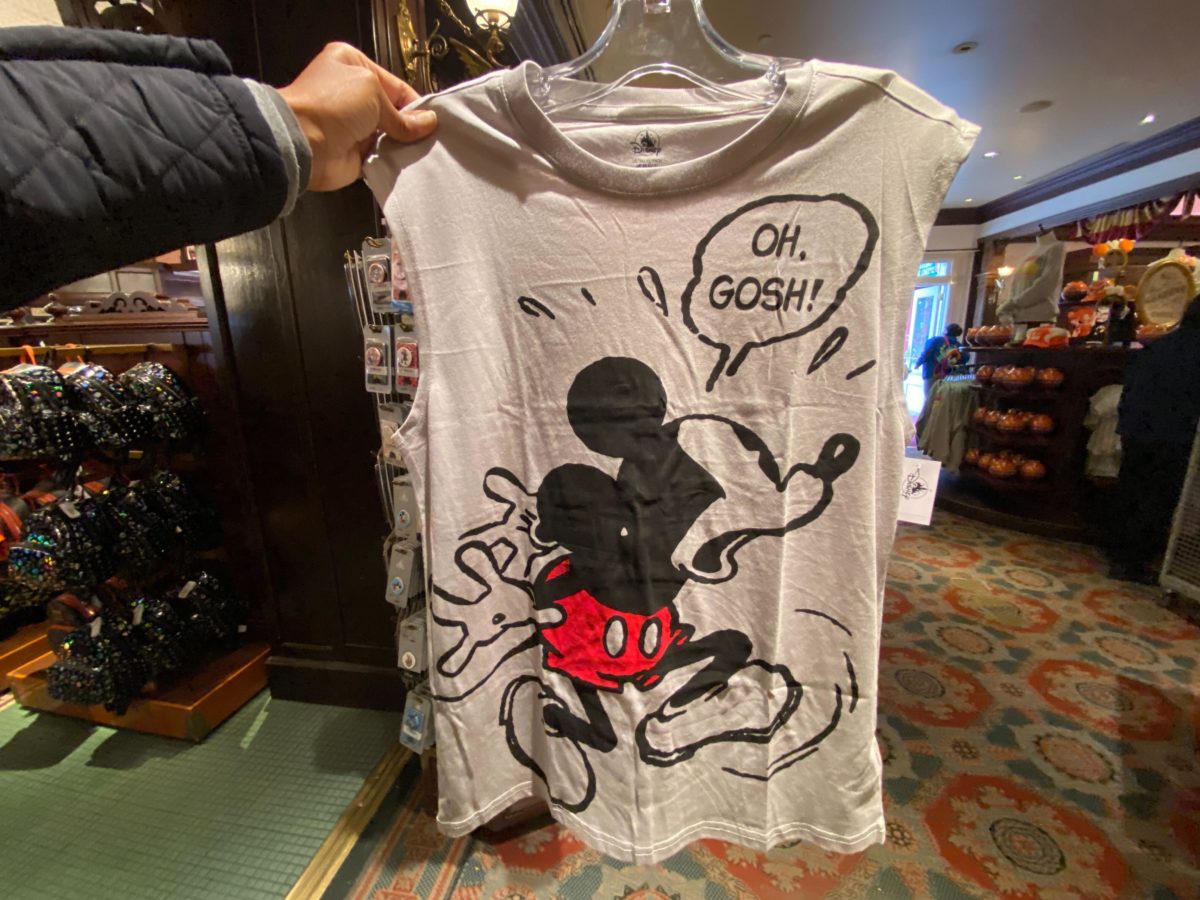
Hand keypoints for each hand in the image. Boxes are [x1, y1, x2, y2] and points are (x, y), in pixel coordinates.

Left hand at [278, 42, 436, 191]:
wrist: (303, 142)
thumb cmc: (332, 104)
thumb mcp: (373, 93)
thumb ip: (403, 115)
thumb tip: (428, 123)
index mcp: (353, 64)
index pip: (395, 85)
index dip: (415, 103)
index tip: (433, 119)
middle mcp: (352, 94)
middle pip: (393, 111)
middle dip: (411, 125)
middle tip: (432, 137)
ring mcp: (353, 125)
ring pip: (389, 136)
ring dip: (403, 144)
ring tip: (423, 151)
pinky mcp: (354, 153)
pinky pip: (382, 157)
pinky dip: (394, 161)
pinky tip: (408, 163)